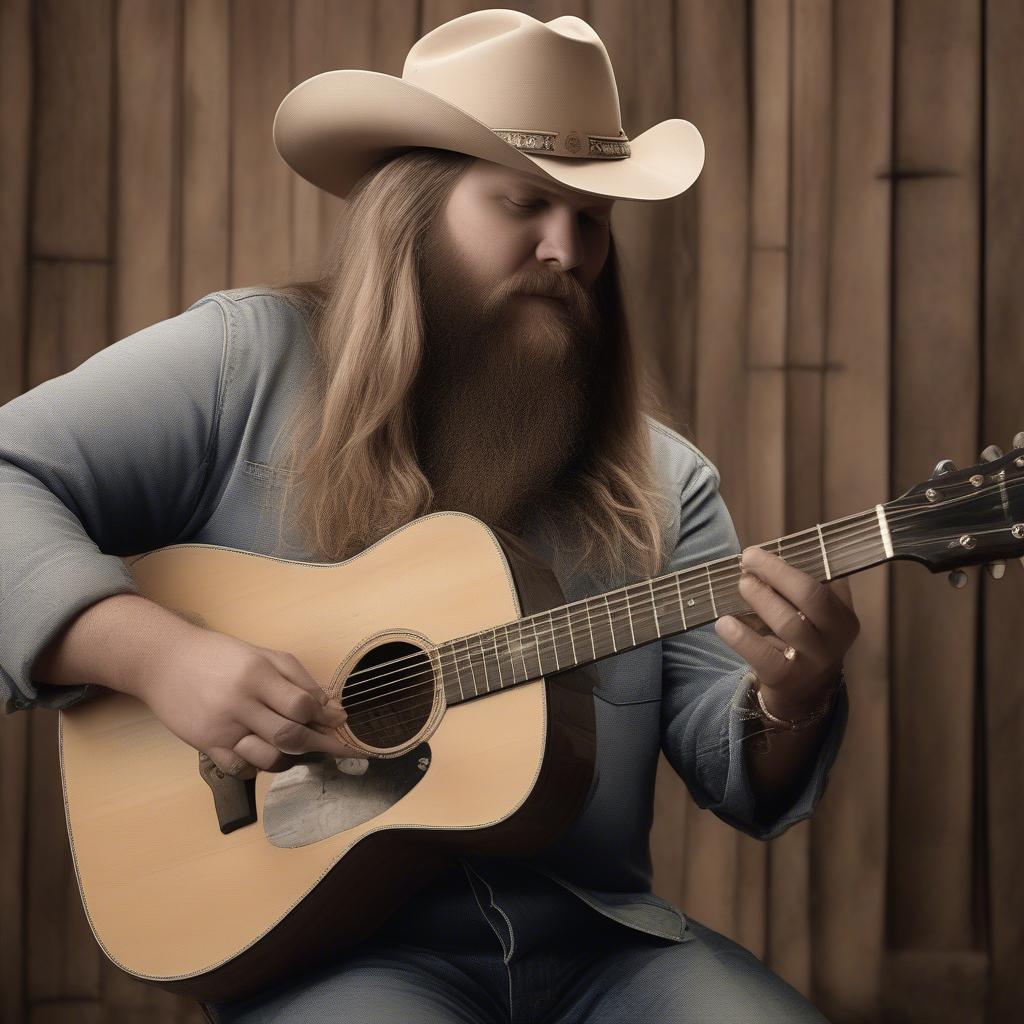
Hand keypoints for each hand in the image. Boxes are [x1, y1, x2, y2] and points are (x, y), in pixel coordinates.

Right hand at [133, 623, 361, 777]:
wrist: (164, 661)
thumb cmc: (220, 655)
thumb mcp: (263, 655)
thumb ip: (299, 679)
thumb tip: (332, 706)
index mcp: (256, 675)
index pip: (301, 704)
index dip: (325, 716)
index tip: (339, 720)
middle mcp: (239, 703)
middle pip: (289, 735)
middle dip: (320, 744)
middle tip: (337, 747)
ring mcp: (221, 728)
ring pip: (268, 758)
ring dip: (291, 757)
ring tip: (298, 748)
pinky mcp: (205, 745)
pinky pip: (242, 769)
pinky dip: (259, 765)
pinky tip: (264, 753)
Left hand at [714, 545, 858, 719]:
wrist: (804, 693)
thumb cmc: (802, 639)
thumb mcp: (812, 615)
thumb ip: (797, 587)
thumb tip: (764, 555)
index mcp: (842, 615)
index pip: (822, 581)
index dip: (791, 562)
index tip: (762, 550)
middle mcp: (834, 638)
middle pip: (810, 595)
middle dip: (776, 571)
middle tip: (748, 558)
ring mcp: (812, 661)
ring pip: (787, 622)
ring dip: (760, 597)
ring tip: (742, 584)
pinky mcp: (785, 678)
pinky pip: (762, 654)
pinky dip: (739, 635)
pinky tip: (724, 622)